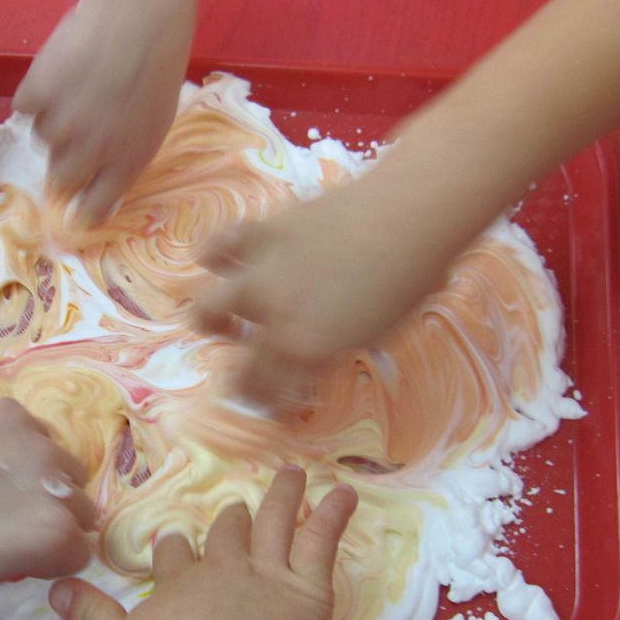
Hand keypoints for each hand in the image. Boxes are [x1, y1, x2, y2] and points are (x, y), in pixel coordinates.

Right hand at [13, 0, 194, 226]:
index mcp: (126, 163)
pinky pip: (26, 108)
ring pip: (42, 139)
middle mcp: (90, 153)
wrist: (138, 13)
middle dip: (64, 164)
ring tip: (77, 89)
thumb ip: (125, 159)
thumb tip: (100, 186)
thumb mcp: (155, 124)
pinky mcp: (35, 94)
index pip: (93, 210)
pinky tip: (61, 72)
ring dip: (53, 122)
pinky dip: (38, 94)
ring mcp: (60, 124)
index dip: (81, 211)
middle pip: (60, 181)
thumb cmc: (156, 67)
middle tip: (75, 134)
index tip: (75, 208)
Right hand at [49, 467, 356, 619]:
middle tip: (237, 506)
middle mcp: (221, 569)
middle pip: (227, 536)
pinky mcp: (304, 586)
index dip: (178, 550)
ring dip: (283, 498)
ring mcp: (264, 573)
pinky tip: (345, 493)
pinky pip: (320, 541)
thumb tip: (51, 589)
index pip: (176, 559)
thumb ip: (90, 613)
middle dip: (233, 520)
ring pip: (274, 525)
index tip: (177, 540)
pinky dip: (333, 515)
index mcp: (178, 586)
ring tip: (293, 475)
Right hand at [190, 162, 464, 411]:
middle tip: (258, 364)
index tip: (280, 405)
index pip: (275, 395)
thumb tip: (321, 351)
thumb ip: (338, 345)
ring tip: (226, 317)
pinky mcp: (260, 233)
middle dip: (243, 379)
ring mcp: (262, 276)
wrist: (409, 213)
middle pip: (240, 370)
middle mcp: (276, 321)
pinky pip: (218, 248)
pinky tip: (224, 260)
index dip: (275, 406)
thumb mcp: (379, 331)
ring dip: (214, 321)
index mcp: (310, 351)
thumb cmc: (412, 276)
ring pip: (207, 310)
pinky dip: (217, 256)